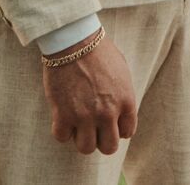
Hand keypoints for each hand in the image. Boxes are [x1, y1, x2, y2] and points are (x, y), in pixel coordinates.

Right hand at [42, 30, 137, 155]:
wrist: (75, 41)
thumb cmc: (99, 51)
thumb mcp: (122, 72)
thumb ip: (123, 95)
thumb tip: (121, 113)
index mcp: (126, 101)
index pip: (127, 133)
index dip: (116, 128)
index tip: (108, 121)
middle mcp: (108, 113)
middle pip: (108, 148)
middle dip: (101, 140)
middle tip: (93, 127)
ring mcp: (85, 116)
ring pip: (86, 148)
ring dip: (81, 138)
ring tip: (77, 123)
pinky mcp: (63, 114)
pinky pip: (62, 137)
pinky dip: (62, 130)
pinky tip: (63, 117)